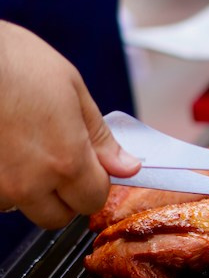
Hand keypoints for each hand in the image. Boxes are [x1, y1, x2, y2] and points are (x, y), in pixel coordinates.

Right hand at [0, 22, 141, 228]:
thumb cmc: (14, 61)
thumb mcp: (72, 89)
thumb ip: (100, 136)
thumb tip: (127, 166)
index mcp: (66, 161)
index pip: (94, 200)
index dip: (95, 182)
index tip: (90, 164)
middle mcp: (30, 183)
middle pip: (59, 216)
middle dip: (66, 195)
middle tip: (59, 160)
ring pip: (25, 207)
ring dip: (30, 189)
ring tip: (24, 148)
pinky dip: (4, 181)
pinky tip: (4, 149)